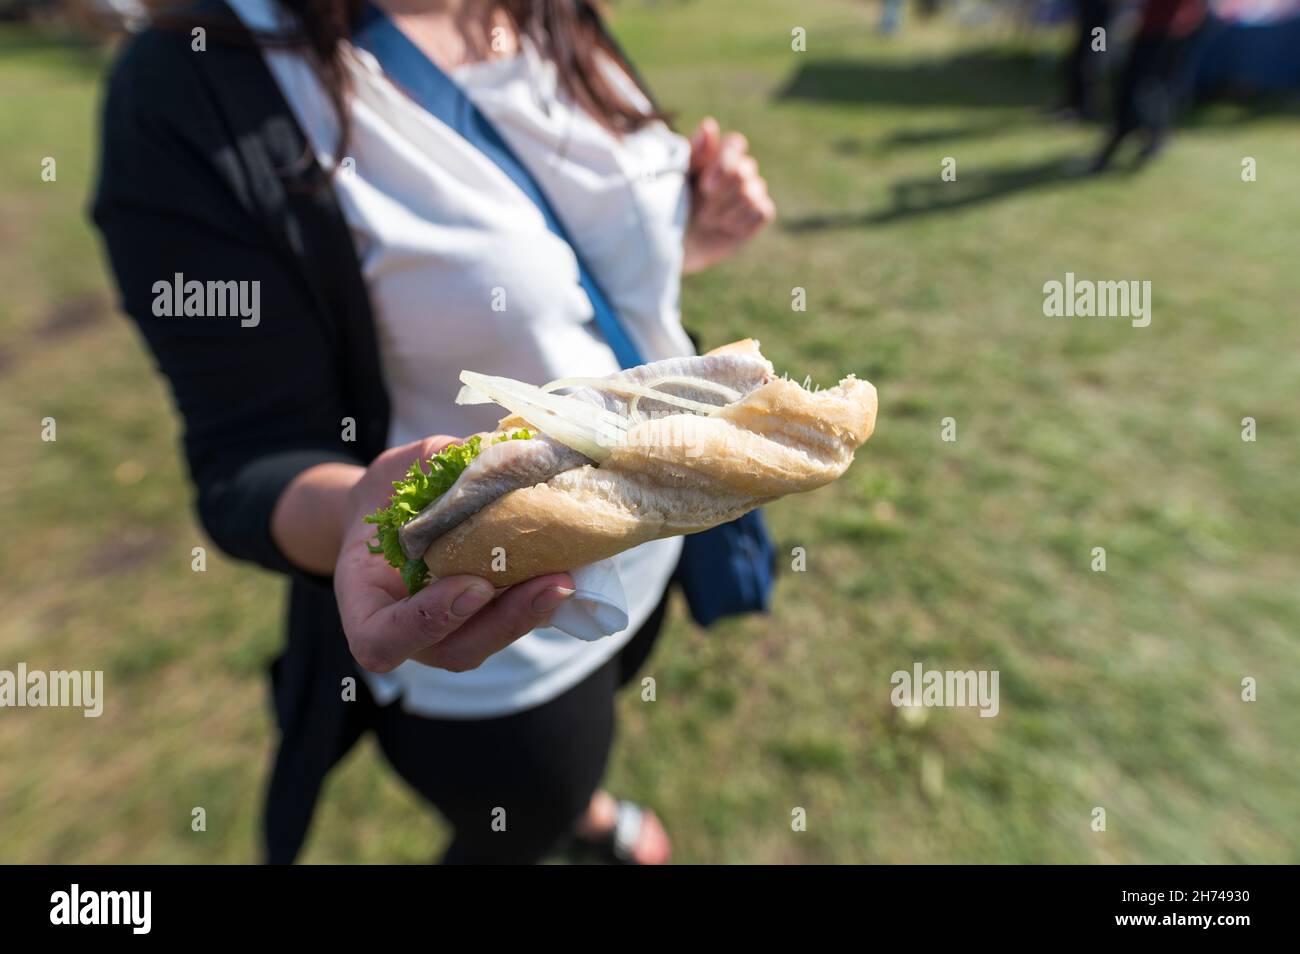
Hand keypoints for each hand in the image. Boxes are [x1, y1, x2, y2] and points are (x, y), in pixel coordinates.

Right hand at [335, 436, 574, 672]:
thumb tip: (487, 451)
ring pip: (488, 643)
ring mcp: (447, 632)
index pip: (381, 639)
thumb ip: (432, 469)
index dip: (427, 621)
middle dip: (504, 621)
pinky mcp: (483, 620)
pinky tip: (572, 570)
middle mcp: (406, 630)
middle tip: (548, 584)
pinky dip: (540, 601)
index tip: (473, 585)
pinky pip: (511, 621)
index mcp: (364, 603)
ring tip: (567, 579)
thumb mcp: (398, 472)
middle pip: (453, 651)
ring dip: (531, 614)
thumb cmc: (388, 494)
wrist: (393, 510)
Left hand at [683, 117, 775, 273]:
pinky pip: (762, 210)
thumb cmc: (673, 205)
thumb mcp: (679, 178)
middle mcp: (738, 168)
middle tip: (701, 212)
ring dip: (726, 212)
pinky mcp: (759, 213)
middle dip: (721, 196)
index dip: (724, 164)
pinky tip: (726, 227)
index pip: (735, 144)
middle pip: (745, 171)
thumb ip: (694, 153)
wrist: (677, 244)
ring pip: (752, 193)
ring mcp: (752, 190)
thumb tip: (710, 125)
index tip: (705, 187)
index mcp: (718, 154)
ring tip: (709, 221)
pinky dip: (742, 222)